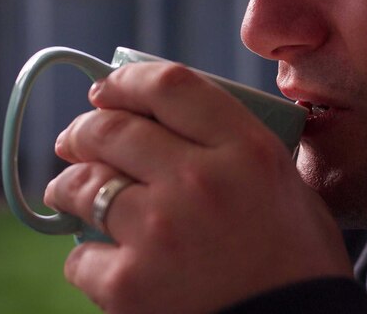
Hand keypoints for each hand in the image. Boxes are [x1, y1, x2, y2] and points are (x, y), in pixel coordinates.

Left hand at [43, 62, 352, 313]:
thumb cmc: (299, 265)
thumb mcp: (287, 185)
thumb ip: (238, 147)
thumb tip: (180, 127)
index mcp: (245, 149)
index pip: (169, 85)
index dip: (126, 80)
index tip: (106, 89)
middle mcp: (197, 180)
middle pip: (113, 129)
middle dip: (84, 130)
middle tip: (75, 138)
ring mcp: (158, 231)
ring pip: (84, 185)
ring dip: (69, 185)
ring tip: (68, 190)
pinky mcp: (129, 285)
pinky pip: (80, 256)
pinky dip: (86, 257)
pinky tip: (101, 260)